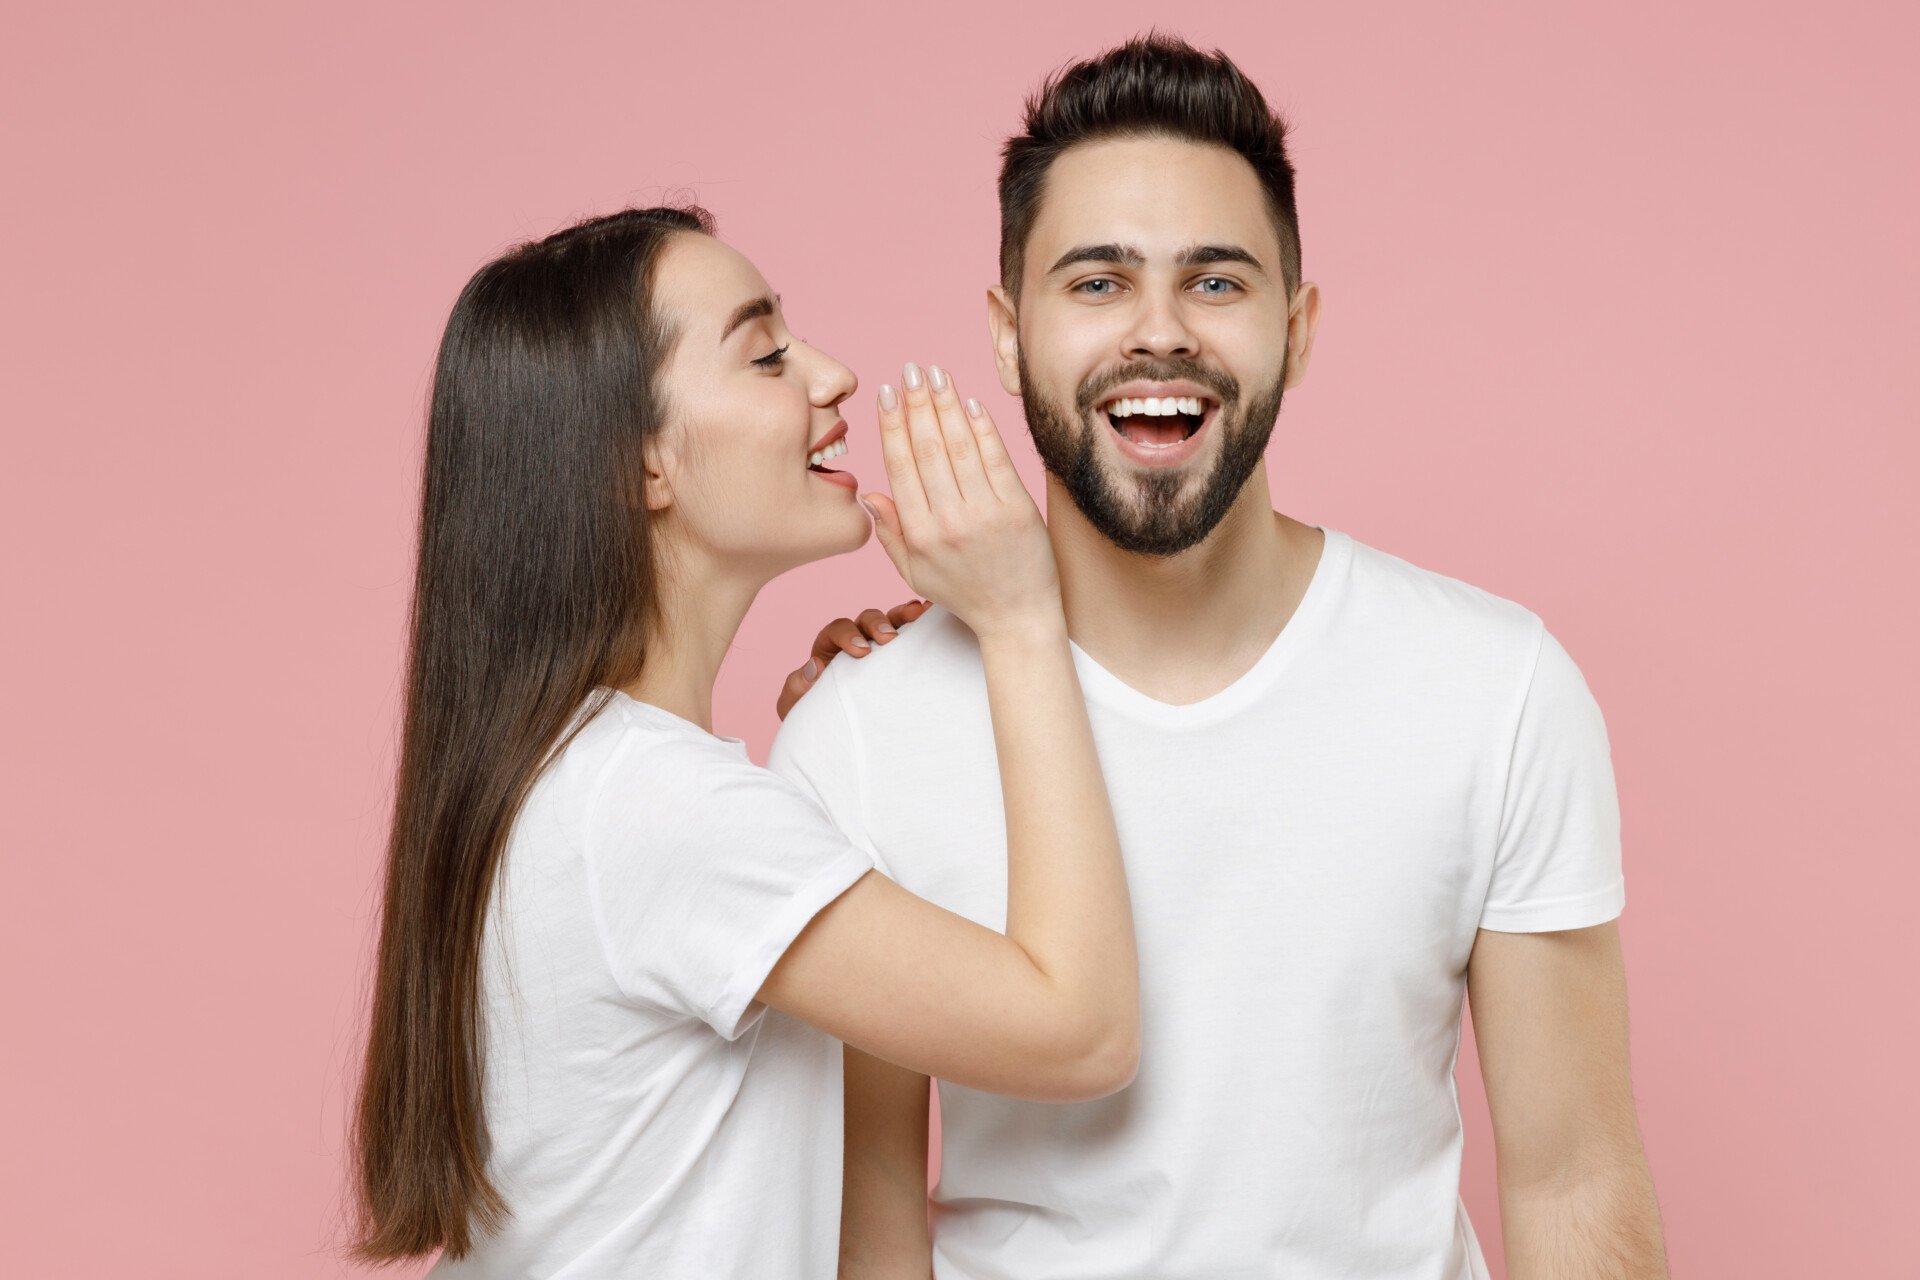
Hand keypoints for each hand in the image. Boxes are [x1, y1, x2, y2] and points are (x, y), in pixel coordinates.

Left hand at [775, 598, 931, 719]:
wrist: (840, 736)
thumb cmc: (817, 717)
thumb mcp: (798, 706)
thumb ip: (796, 688)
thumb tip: (813, 667)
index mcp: (830, 647)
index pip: (837, 629)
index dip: (848, 635)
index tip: (860, 651)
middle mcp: (857, 640)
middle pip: (867, 619)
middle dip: (877, 624)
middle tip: (888, 638)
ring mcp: (882, 648)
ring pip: (893, 621)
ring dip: (905, 615)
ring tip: (920, 613)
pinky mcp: (902, 658)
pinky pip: (913, 634)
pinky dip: (922, 623)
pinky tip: (933, 616)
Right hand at [863, 363, 1059, 640]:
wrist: (1018, 618)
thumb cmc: (965, 594)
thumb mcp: (915, 573)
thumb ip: (890, 533)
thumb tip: (869, 492)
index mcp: (920, 535)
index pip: (901, 467)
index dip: (893, 426)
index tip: (887, 394)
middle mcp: (949, 522)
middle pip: (929, 449)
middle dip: (917, 403)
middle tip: (911, 370)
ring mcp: (986, 514)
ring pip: (960, 448)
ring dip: (947, 405)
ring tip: (936, 374)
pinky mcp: (1018, 510)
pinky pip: (996, 459)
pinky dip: (982, 428)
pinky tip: (970, 403)